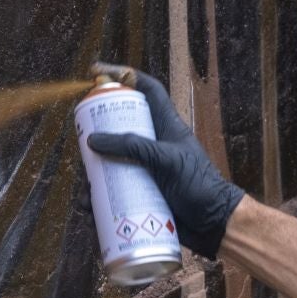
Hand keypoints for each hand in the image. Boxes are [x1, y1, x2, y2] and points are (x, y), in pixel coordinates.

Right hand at [84, 64, 244, 258]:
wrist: (213, 225)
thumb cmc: (200, 186)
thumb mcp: (167, 159)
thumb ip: (133, 146)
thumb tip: (93, 140)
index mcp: (164, 126)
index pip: (146, 90)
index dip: (124, 75)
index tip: (97, 72)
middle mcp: (151, 144)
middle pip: (117, 128)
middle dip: (96, 137)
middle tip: (83, 147)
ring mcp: (145, 169)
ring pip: (110, 164)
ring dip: (94, 177)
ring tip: (87, 193)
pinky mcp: (140, 194)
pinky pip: (114, 193)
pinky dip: (99, 202)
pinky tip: (91, 210)